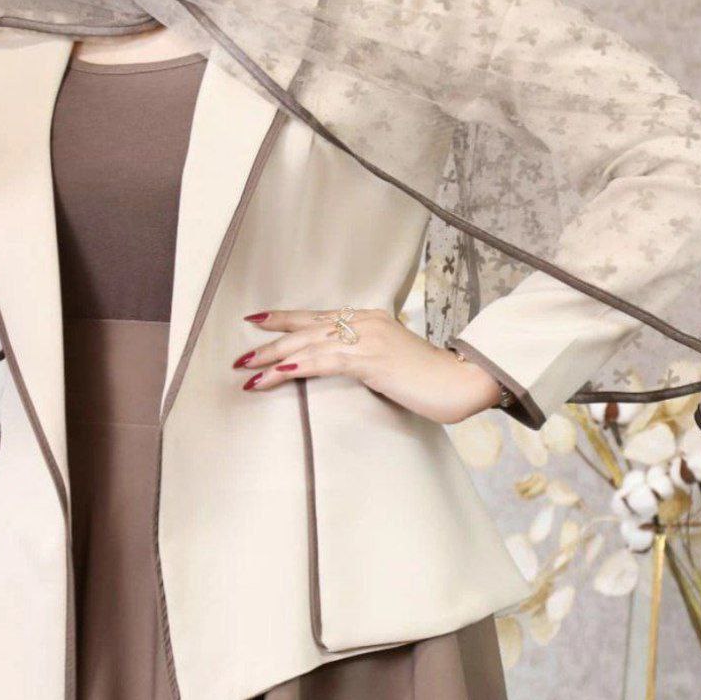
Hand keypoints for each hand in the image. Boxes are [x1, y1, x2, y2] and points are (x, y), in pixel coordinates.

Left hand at [232, 307, 504, 423]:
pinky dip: (298, 365)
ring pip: (309, 344)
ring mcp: (368, 338)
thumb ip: (366, 360)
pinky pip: (325, 361)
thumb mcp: (392, 363)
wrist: (461, 382)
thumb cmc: (429, 380)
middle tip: (239, 356)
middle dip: (269, 342)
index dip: (285, 318)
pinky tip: (277, 372)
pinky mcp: (371, 358)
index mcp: (370, 320)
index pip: (318, 317)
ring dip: (274, 357)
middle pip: (307, 328)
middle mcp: (366, 322)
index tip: (256, 320)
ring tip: (247, 369)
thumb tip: (342, 369)